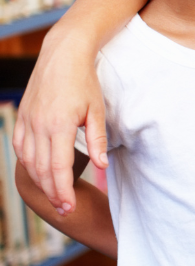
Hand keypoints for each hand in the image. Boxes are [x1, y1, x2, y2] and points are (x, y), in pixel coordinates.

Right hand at [13, 31, 107, 214]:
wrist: (62, 56)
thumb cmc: (85, 82)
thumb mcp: (97, 109)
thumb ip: (98, 139)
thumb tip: (101, 165)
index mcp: (58, 125)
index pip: (58, 168)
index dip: (62, 190)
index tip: (69, 207)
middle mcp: (38, 125)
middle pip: (41, 170)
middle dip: (52, 193)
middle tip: (64, 210)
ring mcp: (27, 121)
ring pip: (28, 161)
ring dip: (40, 182)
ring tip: (54, 196)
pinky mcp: (23, 117)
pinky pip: (21, 147)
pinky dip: (28, 164)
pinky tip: (38, 173)